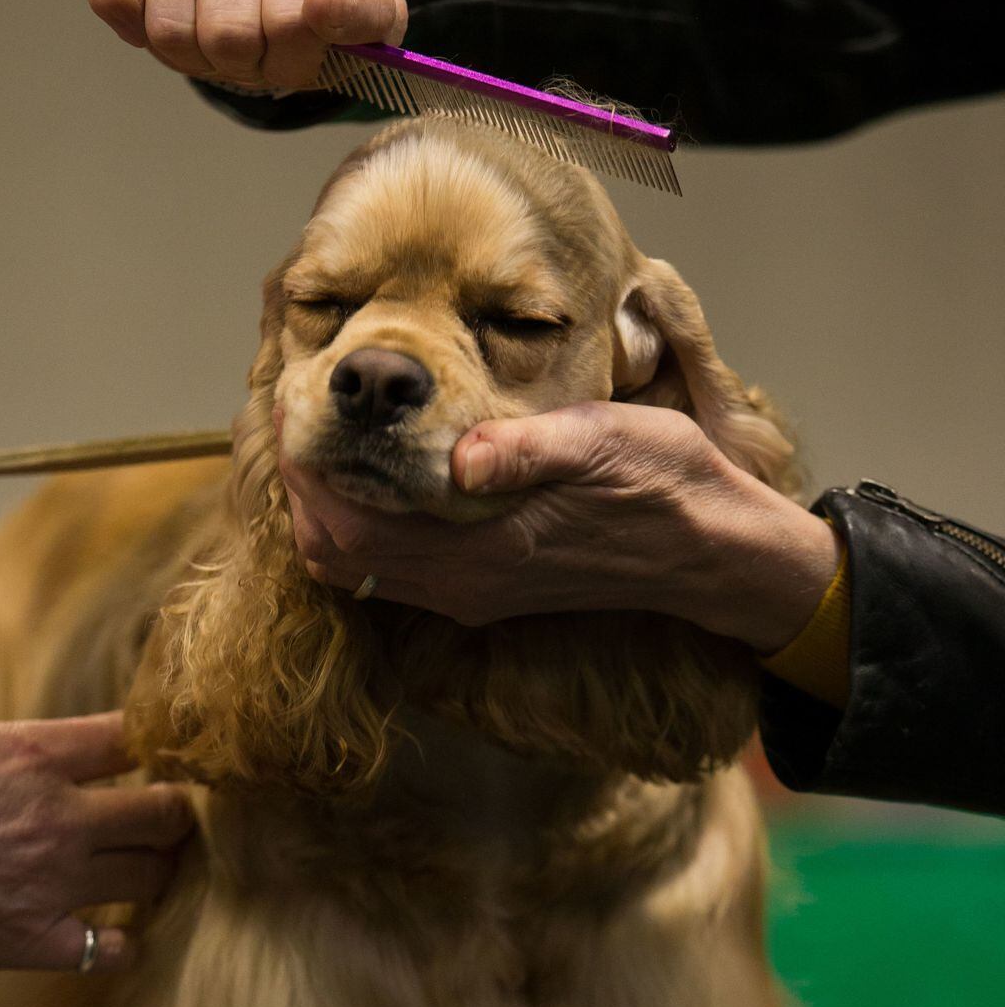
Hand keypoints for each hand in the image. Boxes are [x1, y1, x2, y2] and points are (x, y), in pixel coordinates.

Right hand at [0, 713, 193, 972]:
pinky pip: (108, 950)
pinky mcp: (30, 941)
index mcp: (35, 755)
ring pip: (151, 875)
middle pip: (163, 811)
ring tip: (149, 867)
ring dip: (158, 869)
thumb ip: (5, 748)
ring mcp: (51, 883)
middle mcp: (60, 817)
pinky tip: (117, 937)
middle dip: (174, 810)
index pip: (131, 737)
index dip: (155, 742)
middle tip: (167, 815)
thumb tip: (30, 754)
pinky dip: (121, 944)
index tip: (159, 751)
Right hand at [83, 0, 407, 89]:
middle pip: (225, 35)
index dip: (291, 64)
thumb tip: (324, 3)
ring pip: (170, 29)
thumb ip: (366, 18)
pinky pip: (114, 1)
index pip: (291, 23)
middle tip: (251, 47)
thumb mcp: (363, 13)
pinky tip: (168, 7)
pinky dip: (138, 29)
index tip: (296, 51)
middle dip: (241, 64)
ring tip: (213, 28)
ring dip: (191, 55)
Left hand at [283, 402, 841, 653]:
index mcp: (482, 549)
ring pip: (359, 569)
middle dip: (302, 491)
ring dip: (327, 511)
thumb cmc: (666, 484)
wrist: (713, 553)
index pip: (352, 526)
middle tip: (296, 421)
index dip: (306, 475)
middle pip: (337, 555)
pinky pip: (392, 572)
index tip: (292, 412)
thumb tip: (463, 458)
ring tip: (323, 443)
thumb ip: (529, 450)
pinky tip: (373, 475)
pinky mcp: (486, 589)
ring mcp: (472, 593)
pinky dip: (361, 528)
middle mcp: (464, 585)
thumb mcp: (606, 442)